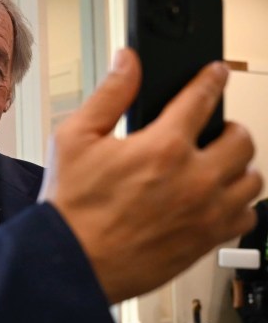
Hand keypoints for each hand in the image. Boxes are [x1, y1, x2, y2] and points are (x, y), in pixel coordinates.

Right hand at [38, 48, 262, 302]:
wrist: (73, 261)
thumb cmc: (72, 206)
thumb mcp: (74, 138)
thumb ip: (109, 95)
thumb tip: (128, 61)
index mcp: (163, 146)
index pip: (202, 98)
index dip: (211, 79)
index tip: (215, 74)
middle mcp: (194, 177)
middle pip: (242, 139)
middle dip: (230, 127)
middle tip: (215, 130)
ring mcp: (205, 211)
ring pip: (252, 178)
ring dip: (239, 166)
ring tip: (219, 165)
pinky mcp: (207, 240)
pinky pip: (246, 216)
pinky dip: (238, 204)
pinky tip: (218, 200)